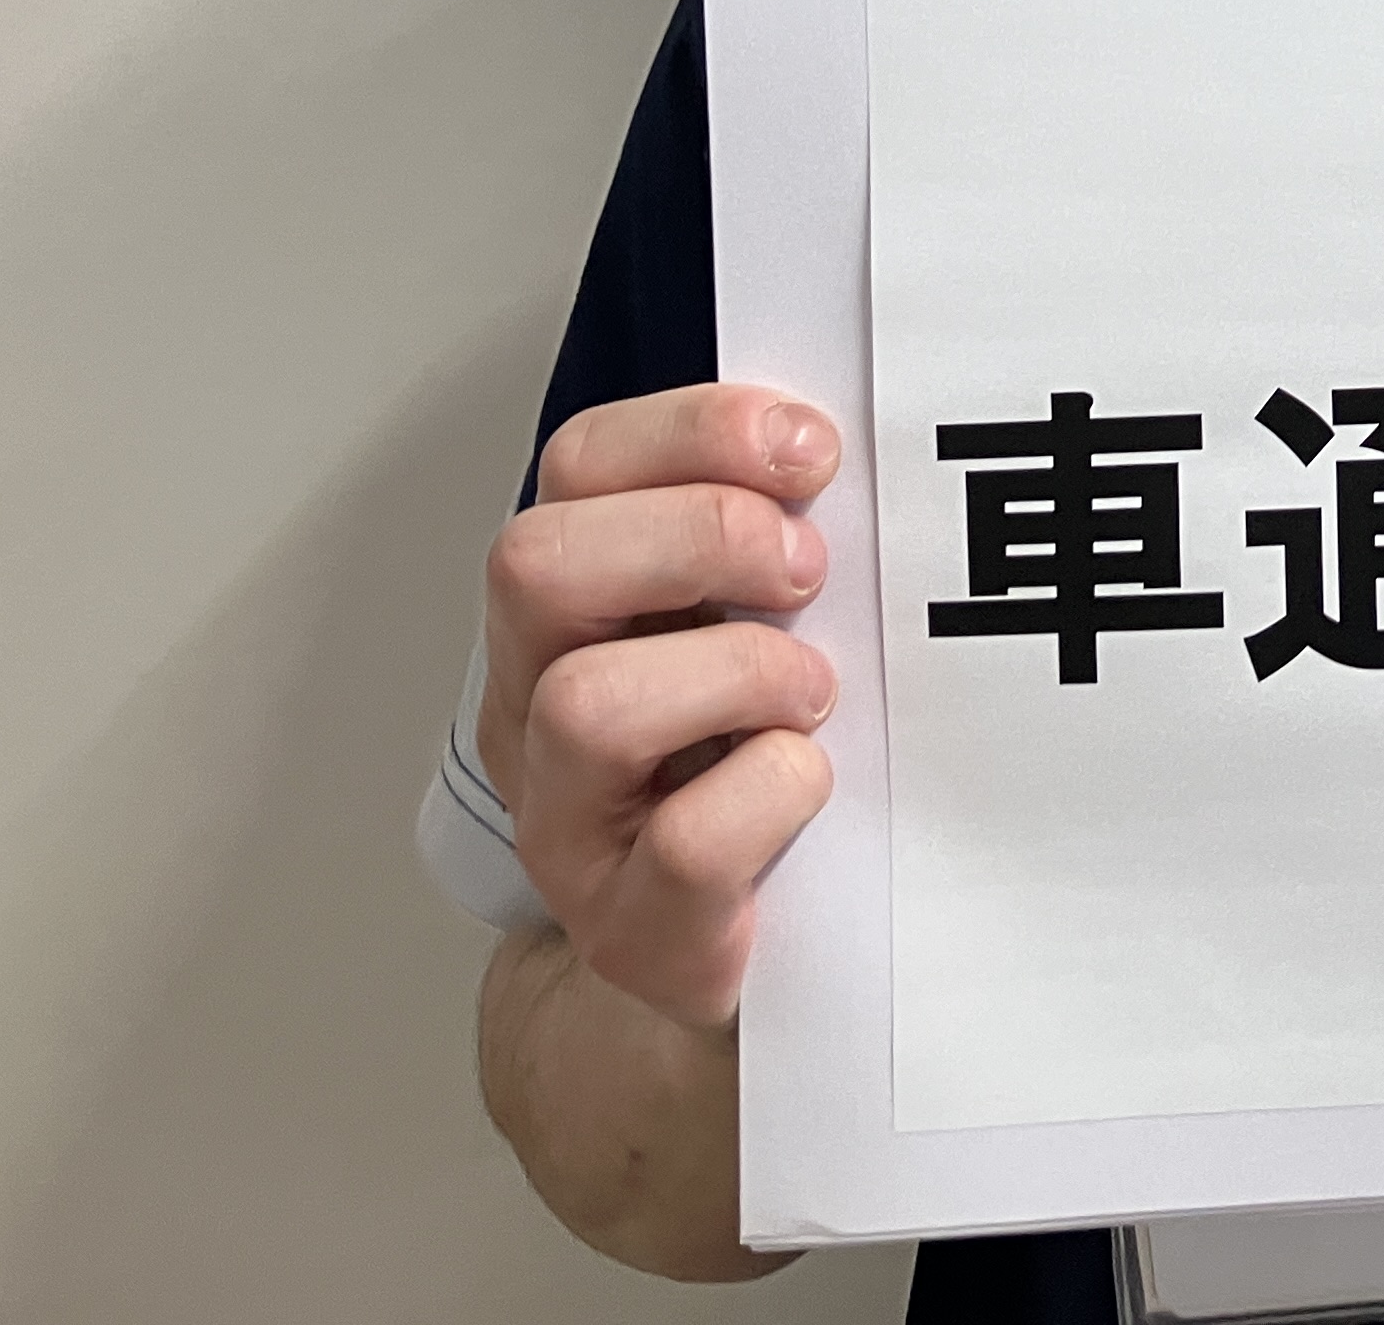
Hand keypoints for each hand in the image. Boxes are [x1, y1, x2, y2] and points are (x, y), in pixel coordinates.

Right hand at [478, 383, 845, 1026]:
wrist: (749, 952)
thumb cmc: (759, 756)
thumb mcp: (758, 615)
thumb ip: (775, 528)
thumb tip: (849, 445)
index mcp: (572, 604)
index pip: (581, 465)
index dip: (696, 431)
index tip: (813, 450)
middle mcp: (534, 703)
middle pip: (535, 564)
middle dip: (698, 535)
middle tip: (806, 570)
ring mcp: (568, 823)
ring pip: (588, 706)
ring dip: (736, 670)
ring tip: (811, 691)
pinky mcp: (633, 931)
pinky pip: (686, 844)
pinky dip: (771, 792)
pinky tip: (810, 781)